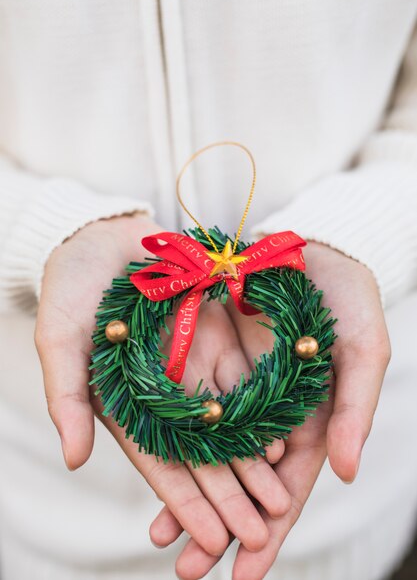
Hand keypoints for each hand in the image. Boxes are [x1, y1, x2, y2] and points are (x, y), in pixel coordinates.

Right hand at [34, 214, 290, 558]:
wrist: (102, 236)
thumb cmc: (72, 287)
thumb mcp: (60, 339)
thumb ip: (69, 396)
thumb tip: (72, 459)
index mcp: (125, 403)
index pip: (158, 463)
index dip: (185, 502)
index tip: (212, 539)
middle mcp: (162, 392)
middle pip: (201, 453)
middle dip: (229, 495)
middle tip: (259, 533)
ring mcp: (191, 365)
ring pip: (228, 423)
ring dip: (252, 462)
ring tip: (278, 500)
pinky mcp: (213, 337)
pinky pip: (242, 378)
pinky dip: (261, 409)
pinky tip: (284, 437)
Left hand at [151, 241, 390, 579]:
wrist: (313, 247)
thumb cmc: (348, 299)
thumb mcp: (362, 350)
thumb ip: (355, 409)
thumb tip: (348, 473)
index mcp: (313, 422)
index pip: (289, 489)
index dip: (269, 532)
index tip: (245, 574)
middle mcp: (273, 415)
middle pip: (243, 482)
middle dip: (219, 527)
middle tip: (188, 571)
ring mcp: (242, 390)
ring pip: (212, 453)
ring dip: (189, 495)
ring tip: (159, 537)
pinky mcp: (215, 363)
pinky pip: (192, 407)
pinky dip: (176, 438)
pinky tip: (155, 466)